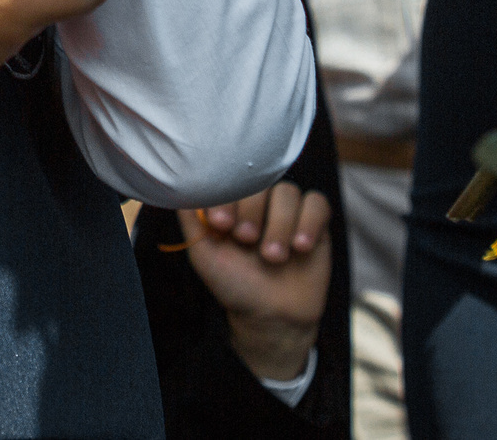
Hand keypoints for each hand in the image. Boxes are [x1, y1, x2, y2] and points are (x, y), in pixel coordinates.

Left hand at [179, 182, 332, 384]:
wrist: (270, 316)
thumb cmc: (234, 284)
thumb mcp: (204, 254)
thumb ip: (191, 220)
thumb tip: (179, 185)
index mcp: (232, 204)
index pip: (230, 180)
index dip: (226, 198)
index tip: (220, 224)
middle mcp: (260, 203)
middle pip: (260, 182)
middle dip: (252, 211)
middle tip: (247, 240)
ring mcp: (287, 211)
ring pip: (288, 193)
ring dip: (280, 223)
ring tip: (273, 257)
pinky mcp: (315, 223)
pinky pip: (318, 203)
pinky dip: (310, 221)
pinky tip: (300, 246)